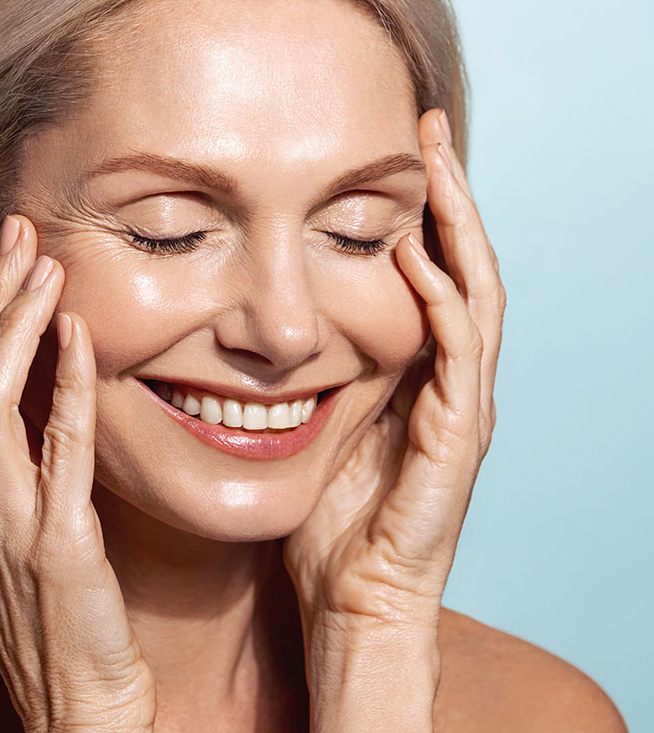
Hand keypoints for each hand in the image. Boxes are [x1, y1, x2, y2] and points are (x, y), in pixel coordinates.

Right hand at [0, 215, 154, 732]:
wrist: (80, 715)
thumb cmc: (64, 627)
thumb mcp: (25, 542)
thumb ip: (22, 475)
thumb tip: (46, 401)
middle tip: (15, 231)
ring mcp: (1, 530)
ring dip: (12, 324)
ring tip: (42, 259)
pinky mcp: (55, 549)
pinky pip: (56, 450)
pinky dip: (67, 385)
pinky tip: (81, 333)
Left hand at [283, 108, 504, 649]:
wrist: (353, 604)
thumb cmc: (330, 529)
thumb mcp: (315, 435)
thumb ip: (311, 382)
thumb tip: (258, 336)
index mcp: (416, 381)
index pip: (428, 278)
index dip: (418, 214)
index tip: (390, 152)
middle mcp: (449, 386)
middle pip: (462, 270)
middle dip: (448, 198)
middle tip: (426, 128)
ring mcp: (460, 410)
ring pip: (474, 297)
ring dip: (458, 228)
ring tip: (438, 162)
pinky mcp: (457, 442)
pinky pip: (458, 356)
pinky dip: (442, 302)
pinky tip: (419, 257)